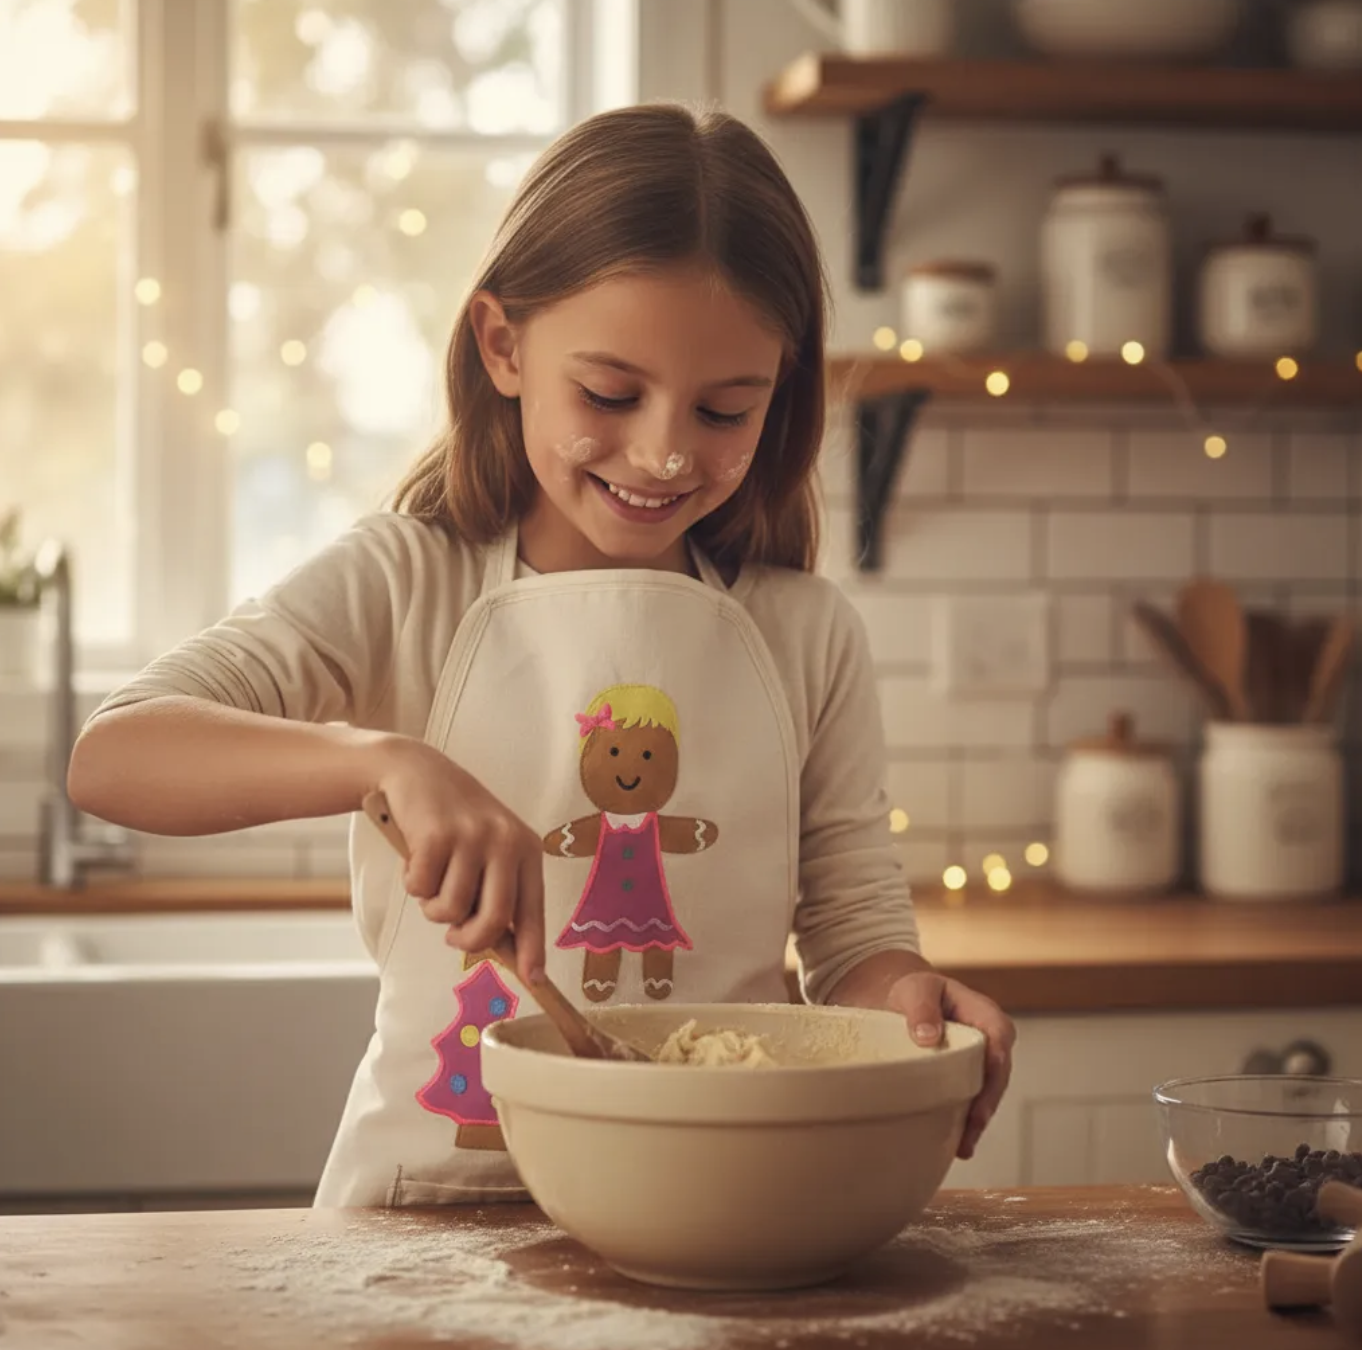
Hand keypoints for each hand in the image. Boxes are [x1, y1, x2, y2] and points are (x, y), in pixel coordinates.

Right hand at [370, 738, 545, 985]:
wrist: (417, 772)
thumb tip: (504, 949)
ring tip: (432, 878)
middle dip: (468, 940)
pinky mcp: (437, 834)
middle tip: (452, 935)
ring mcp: (472, 836)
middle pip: (493, 920)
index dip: (533, 948)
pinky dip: (413, 882)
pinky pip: (421, 888)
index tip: (536, 978)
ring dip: (432, 906)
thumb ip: (497, 892)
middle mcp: (507, 842)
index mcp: (526, 850)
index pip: (534, 910)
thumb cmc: (454, 823)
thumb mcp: (488, 851)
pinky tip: (417, 856)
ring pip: (450, 910)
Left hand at [887, 972, 1015, 1160]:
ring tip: (963, 1146)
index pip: (999, 1038)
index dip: (995, 1065)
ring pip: (987, 1094)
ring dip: (977, 1120)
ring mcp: (981, 1063)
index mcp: (985, 1014)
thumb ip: (921, 1008)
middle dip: (987, 1103)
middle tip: (972, 1128)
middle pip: (997, 1074)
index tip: (985, 1087)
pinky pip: (972, 1102)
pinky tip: (958, 1144)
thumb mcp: (915, 990)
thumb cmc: (914, 992)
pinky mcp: (967, 1079)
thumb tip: (928, 1037)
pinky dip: (966, 1122)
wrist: (901, 1002)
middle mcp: (990, 1041)